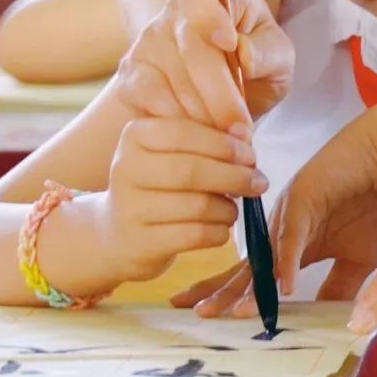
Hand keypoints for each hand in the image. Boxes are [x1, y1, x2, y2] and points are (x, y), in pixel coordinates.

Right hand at [48, 116, 266, 295]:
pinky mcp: (140, 244)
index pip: (185, 132)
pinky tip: (221, 227)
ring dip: (228, 208)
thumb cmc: (159, 184)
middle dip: (234, 176)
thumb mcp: (176, 153)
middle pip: (191, 170)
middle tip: (258, 182)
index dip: (225, 144)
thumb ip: (210, 139)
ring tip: (234, 207)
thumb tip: (245, 135)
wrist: (117, 233)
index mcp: (136, 136)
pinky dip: (218, 231)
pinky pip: (193, 235)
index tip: (250, 155)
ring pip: (196, 205)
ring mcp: (128, 208)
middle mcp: (125, 169)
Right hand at [116, 0, 294, 132]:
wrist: (228, 98)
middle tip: (242, 127)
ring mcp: (145, 43)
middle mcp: (171, 13)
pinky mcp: (130, 77)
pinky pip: (149, 101)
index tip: (229, 44)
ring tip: (228, 134)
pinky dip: (178, 122)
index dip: (207, 11)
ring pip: (170, 80)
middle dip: (220, 92)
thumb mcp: (279, 57)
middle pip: (190, 46)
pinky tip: (202, 133)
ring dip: (203, 114)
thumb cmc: (258, 65)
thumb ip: (268, 52)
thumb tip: (243, 53)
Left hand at [171, 110, 376, 317]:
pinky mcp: (306, 195)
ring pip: (264, 253)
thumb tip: (322, 325)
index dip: (231, 295)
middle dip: (221, 291)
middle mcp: (283, 227)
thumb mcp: (358, 259)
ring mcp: (291, 210)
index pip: (254, 275)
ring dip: (249, 284)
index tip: (204, 315)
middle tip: (198, 314)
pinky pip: (294, 233)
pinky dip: (287, 260)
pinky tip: (282, 287)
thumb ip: (337, 288)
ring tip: (232, 312)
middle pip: (247, 265)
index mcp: (292, 243)